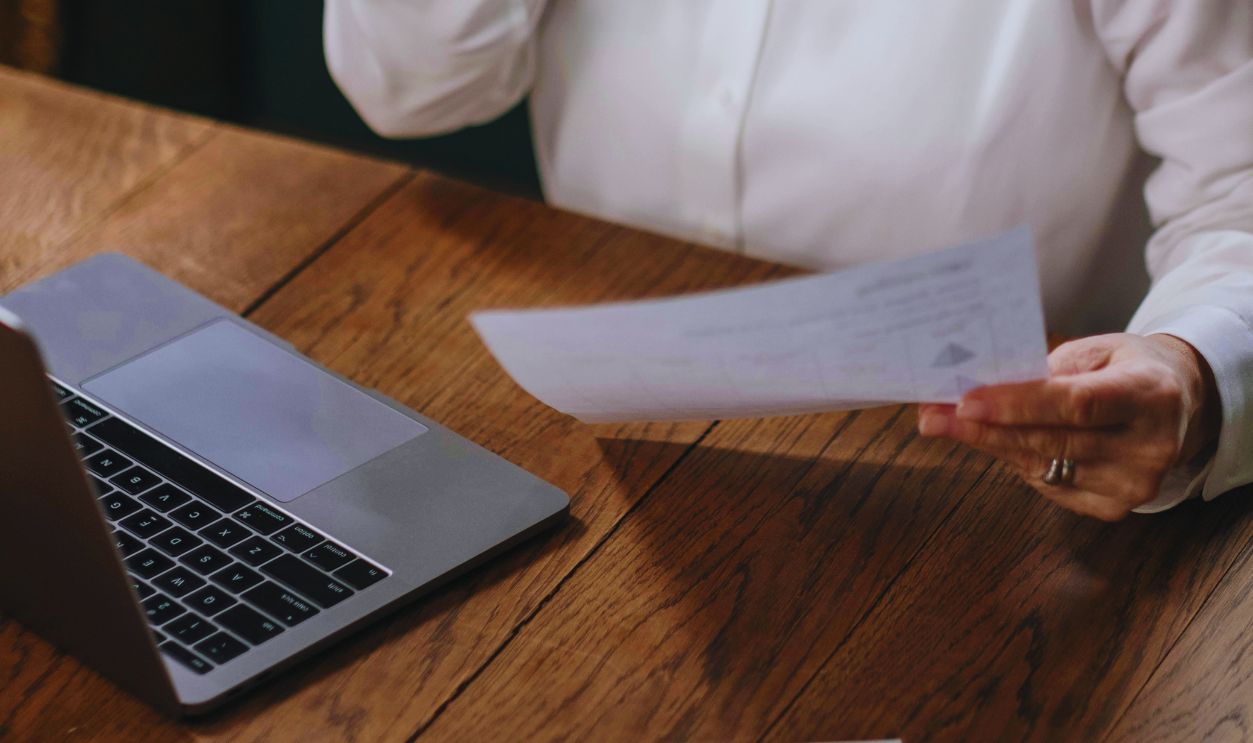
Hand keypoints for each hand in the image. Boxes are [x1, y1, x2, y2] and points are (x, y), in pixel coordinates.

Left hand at [917, 333, 1219, 520]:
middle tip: (932, 416)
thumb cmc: (1123, 369)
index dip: (1017, 405)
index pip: (1075, 404)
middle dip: (984, 429)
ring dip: (987, 445)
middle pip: (1051, 440)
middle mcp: (1150, 445)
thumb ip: (1045, 370)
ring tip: (942, 424)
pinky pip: (1047, 484)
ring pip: (1042, 466)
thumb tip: (976, 386)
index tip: (964, 402)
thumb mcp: (1095, 352)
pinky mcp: (1114, 507)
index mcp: (1150, 393)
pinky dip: (1015, 461)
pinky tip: (992, 442)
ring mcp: (1135, 483)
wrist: (1176, 403)